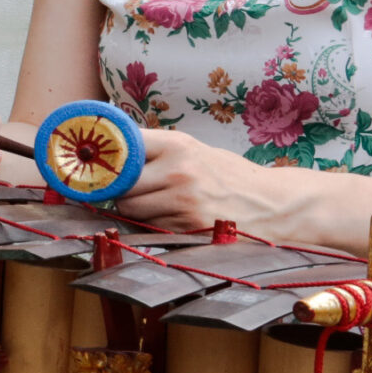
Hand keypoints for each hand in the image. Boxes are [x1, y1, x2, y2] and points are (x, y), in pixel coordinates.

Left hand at [116, 129, 281, 237]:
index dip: (106, 159)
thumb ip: (157, 152)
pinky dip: (153, 226)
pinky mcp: (188, 227)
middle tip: (127, 191)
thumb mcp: (195, 150)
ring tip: (156, 205)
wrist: (275, 203)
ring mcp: (182, 201)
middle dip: (118, 191)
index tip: (97, 165)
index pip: (122, 147)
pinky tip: (173, 219)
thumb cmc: (230, 176)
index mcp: (177, 145)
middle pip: (119, 185)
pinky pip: (150, 228)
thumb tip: (111, 153)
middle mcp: (177, 171)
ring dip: (133, 211)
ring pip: (130, 210)